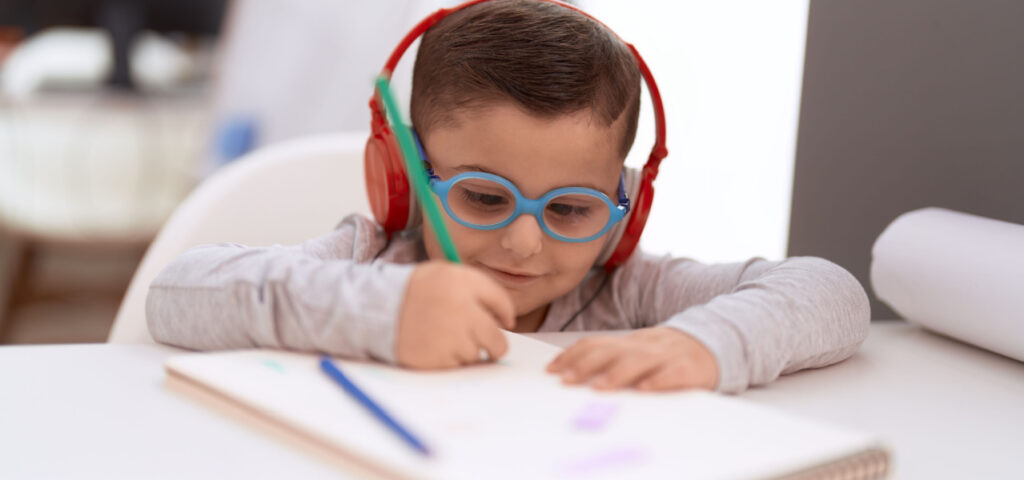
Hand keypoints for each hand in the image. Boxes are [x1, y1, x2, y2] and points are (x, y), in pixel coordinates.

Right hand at [395, 261, 514, 368]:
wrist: (377, 308)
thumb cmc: (416, 291)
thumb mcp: (445, 274)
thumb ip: (478, 289)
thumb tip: (506, 320)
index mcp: (463, 283)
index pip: (502, 302)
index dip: (506, 314)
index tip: (505, 321)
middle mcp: (461, 309)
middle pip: (497, 339)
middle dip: (497, 345)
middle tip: (491, 345)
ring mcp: (450, 337)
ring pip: (477, 354)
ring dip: (468, 350)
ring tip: (445, 337)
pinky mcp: (438, 360)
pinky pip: (458, 366)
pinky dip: (451, 360)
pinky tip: (435, 346)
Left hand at [546, 327, 718, 391]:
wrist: (712, 342)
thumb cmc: (665, 354)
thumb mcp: (635, 350)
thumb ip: (609, 357)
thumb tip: (570, 370)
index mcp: (628, 343)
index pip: (594, 344)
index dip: (572, 355)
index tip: (552, 369)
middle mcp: (644, 347)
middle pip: (610, 352)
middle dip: (585, 365)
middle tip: (567, 380)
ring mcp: (666, 356)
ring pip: (639, 362)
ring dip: (617, 374)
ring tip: (600, 387)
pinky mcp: (689, 369)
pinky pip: (673, 374)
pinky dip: (659, 381)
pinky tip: (646, 389)